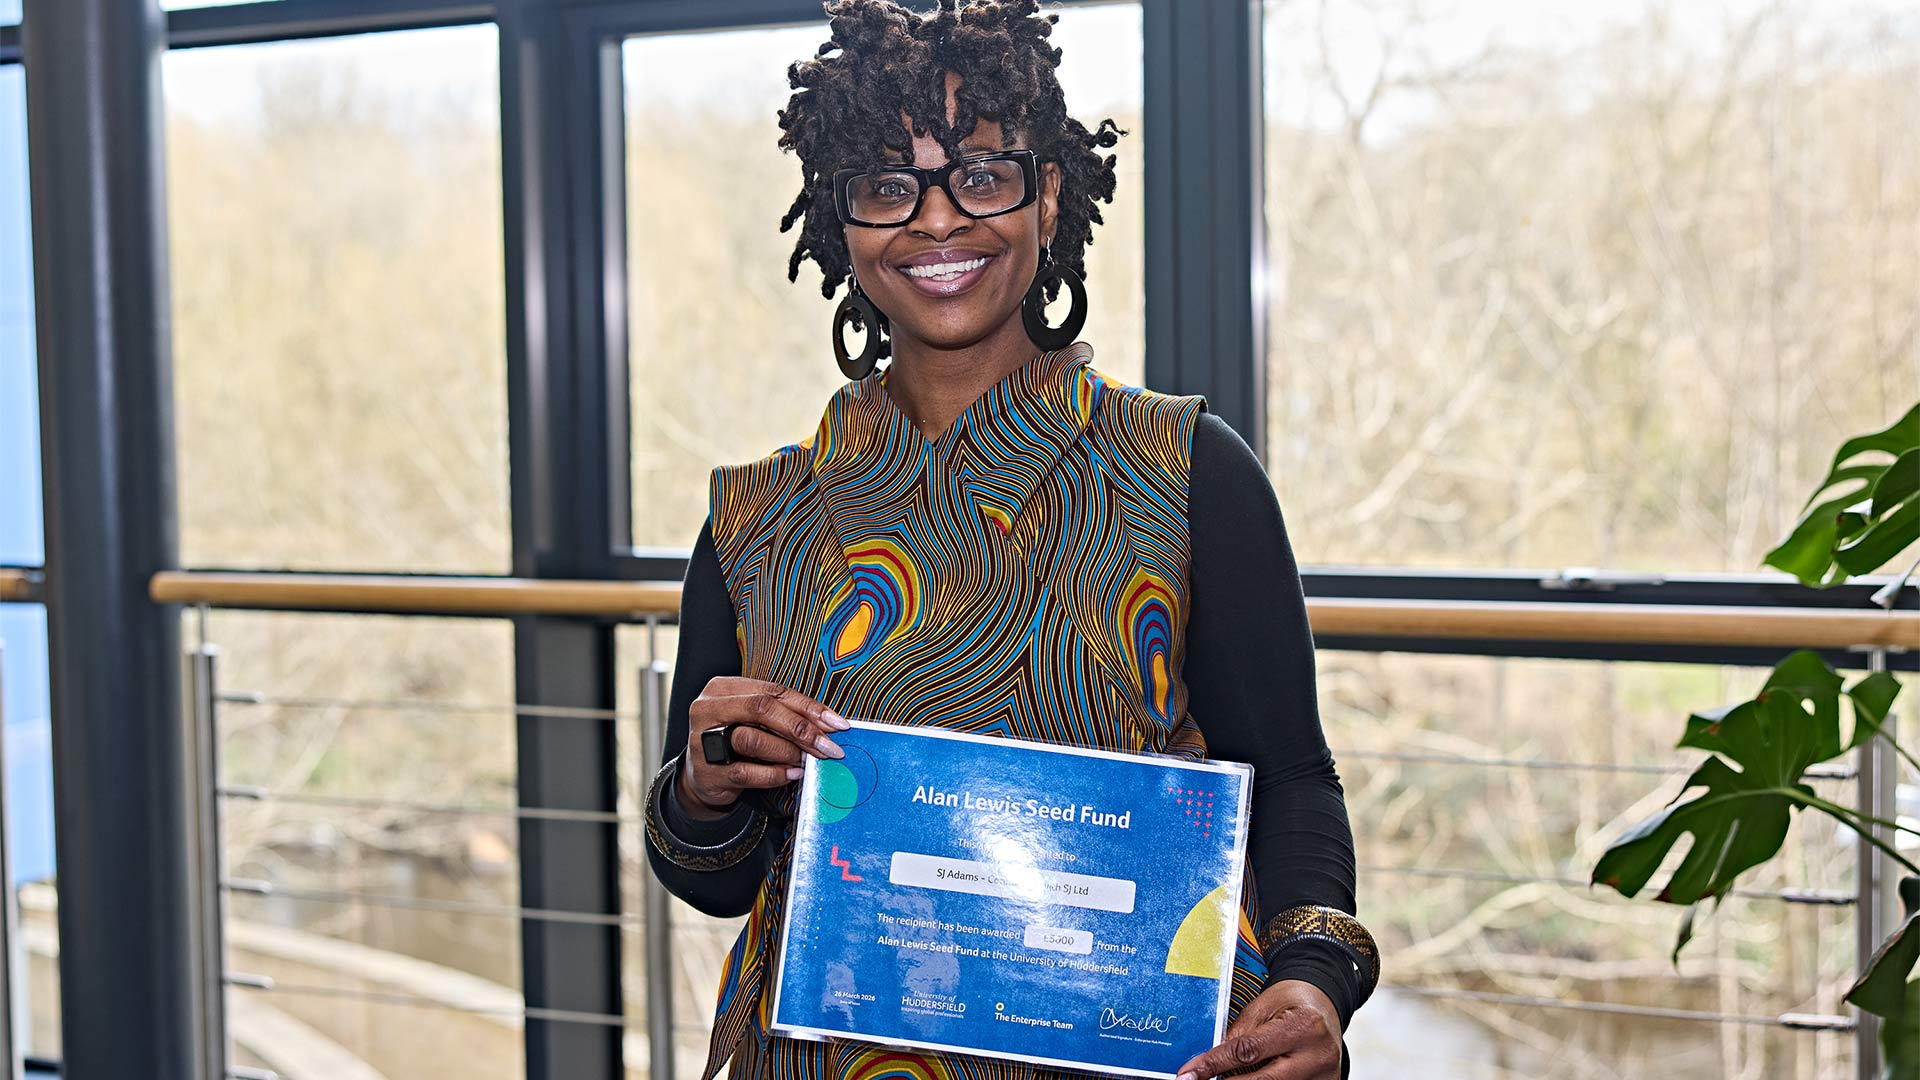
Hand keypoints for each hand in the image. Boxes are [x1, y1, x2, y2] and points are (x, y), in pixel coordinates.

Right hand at [678, 677, 848, 817]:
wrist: (702, 777)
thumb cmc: (735, 743)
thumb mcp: (754, 722)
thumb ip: (783, 717)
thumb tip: (829, 726)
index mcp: (724, 688)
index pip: (773, 691)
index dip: (808, 707)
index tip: (837, 724)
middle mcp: (709, 708)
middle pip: (762, 709)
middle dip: (801, 728)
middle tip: (828, 746)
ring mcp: (703, 740)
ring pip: (753, 739)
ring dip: (787, 751)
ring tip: (806, 760)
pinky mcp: (706, 771)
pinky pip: (746, 772)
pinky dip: (774, 774)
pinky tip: (791, 775)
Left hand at [1175, 980, 1341, 1079]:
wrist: (1325, 1005)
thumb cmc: (1293, 1002)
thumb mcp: (1263, 1006)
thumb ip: (1239, 1033)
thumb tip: (1210, 1060)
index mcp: (1302, 1025)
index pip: (1249, 1050)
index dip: (1214, 1064)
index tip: (1190, 1073)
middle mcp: (1318, 1055)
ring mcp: (1325, 1076)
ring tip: (1226, 1078)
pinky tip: (1249, 1079)